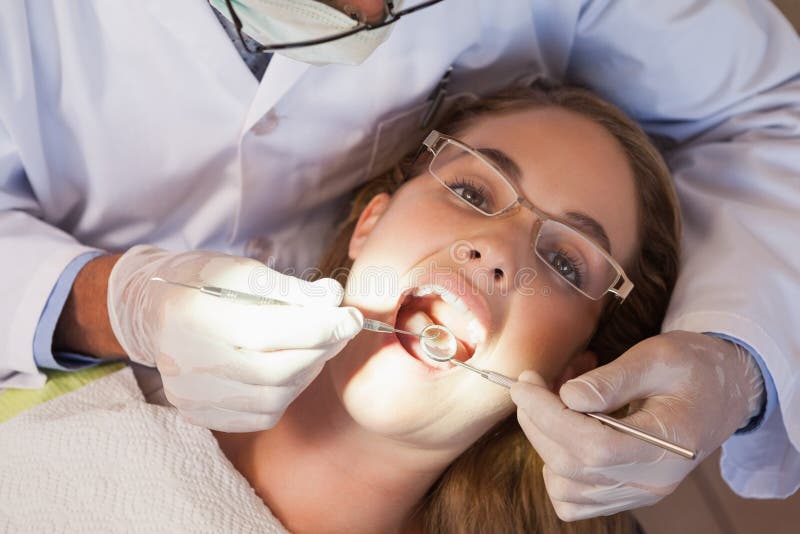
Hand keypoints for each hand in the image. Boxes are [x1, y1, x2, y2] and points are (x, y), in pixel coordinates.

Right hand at [107, 245, 362, 431]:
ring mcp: (192, 394)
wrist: (150, 310)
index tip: (352, 316)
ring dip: (307, 372)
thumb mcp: (240, 270)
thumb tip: (333, 299)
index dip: (321, 326)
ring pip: (273, 399)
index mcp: (197, 317)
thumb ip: (288, 288)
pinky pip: (258, 416)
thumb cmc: (199, 282)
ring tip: (317, 346)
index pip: (272, 331)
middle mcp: (190, 363)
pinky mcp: (199, 413)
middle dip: (321, 349)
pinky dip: (286, 394)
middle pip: (276, 370)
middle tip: (342, 329)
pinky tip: (290, 369)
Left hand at [510, 331, 763, 520]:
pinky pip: (572, 500)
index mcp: (669, 445)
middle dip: (537, 420)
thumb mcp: (657, 357)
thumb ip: (613, 379)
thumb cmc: (690, 368)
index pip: (594, 446)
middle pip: (573, 466)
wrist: (719, 393)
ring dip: (542, 440)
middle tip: (530, 383)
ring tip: (553, 401)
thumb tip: (567, 397)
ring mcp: (639, 493)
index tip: (524, 383)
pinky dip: (553, 468)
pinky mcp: (624, 495)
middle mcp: (653, 481)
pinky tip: (562, 431)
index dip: (548, 415)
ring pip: (564, 486)